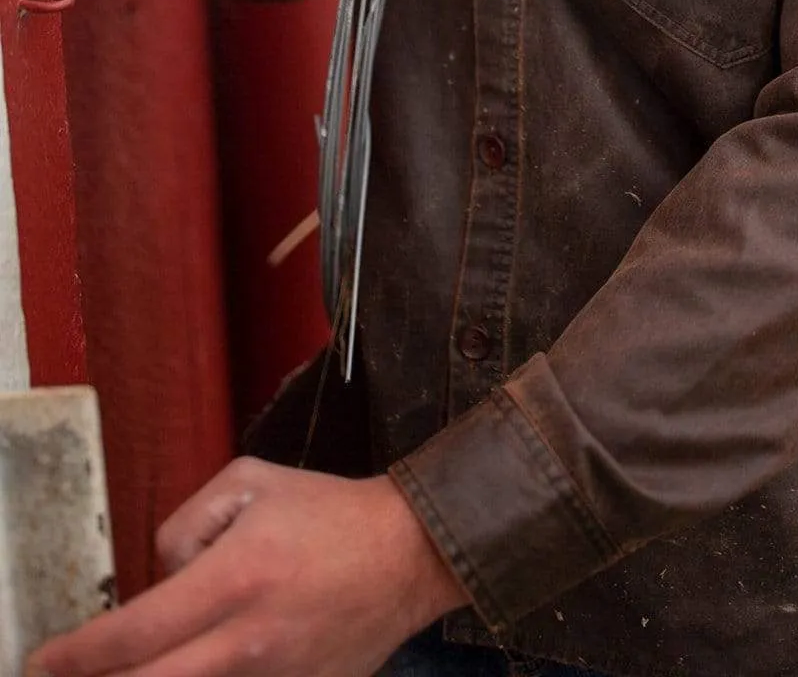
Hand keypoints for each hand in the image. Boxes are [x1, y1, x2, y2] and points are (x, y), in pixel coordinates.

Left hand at [26, 459, 467, 676]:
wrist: (409, 554)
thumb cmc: (327, 511)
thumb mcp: (250, 483)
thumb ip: (186, 526)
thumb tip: (158, 580)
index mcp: (235, 577)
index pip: (133, 633)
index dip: (76, 656)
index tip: (44, 662)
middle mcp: (249, 640)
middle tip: (70, 676)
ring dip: (163, 672)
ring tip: (154, 651)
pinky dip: (209, 675)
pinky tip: (208, 655)